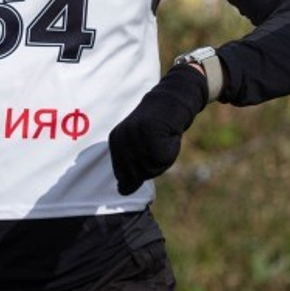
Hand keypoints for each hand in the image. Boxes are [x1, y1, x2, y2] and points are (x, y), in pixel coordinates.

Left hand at [107, 64, 207, 194]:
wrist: (174, 98)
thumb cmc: (159, 126)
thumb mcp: (142, 147)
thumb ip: (132, 169)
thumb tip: (122, 192)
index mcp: (115, 141)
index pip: (123, 175)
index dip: (142, 169)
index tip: (151, 147)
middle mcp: (121, 138)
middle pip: (137, 174)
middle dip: (154, 165)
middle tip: (161, 142)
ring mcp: (134, 135)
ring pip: (151, 167)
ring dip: (165, 156)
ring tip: (165, 136)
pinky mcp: (150, 133)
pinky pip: (163, 157)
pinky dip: (172, 148)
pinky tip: (171, 133)